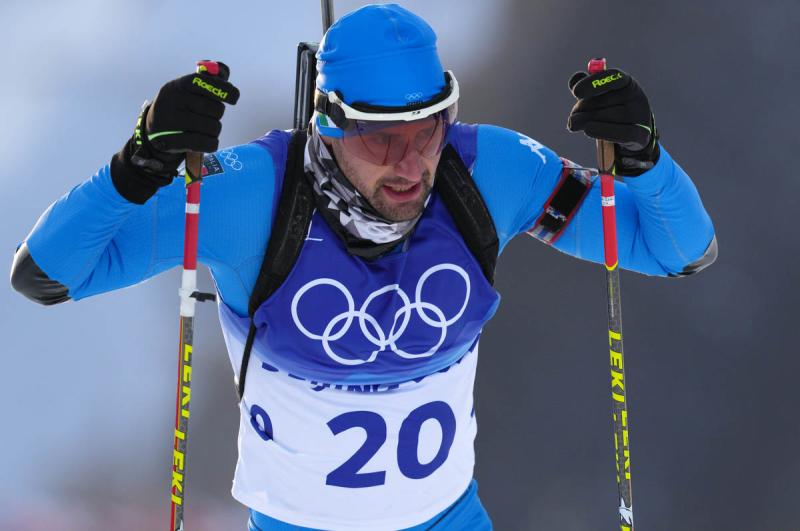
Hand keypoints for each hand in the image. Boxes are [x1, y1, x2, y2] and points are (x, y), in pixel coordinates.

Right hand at [111, 61, 239, 203]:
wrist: (154, 131)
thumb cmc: (181, 108)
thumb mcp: (188, 91)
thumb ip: (208, 81)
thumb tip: (223, 71)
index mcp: (177, 86)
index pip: (202, 82)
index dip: (222, 89)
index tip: (234, 98)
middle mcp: (171, 101)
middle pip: (215, 109)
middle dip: (217, 114)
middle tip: (207, 116)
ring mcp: (169, 122)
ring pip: (214, 127)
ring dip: (214, 130)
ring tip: (203, 129)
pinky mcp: (172, 142)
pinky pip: (207, 143)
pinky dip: (211, 143)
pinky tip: (204, 141)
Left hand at [566, 68, 658, 175]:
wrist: (632, 134)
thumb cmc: (610, 110)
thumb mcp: (599, 95)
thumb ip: (587, 86)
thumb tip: (575, 79)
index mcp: (626, 82)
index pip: (613, 76)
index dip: (593, 83)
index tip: (576, 92)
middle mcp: (636, 96)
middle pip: (606, 100)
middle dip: (583, 108)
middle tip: (572, 117)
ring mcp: (640, 116)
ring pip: (610, 117)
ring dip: (588, 121)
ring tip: (575, 125)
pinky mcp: (641, 135)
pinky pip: (622, 133)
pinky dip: (602, 131)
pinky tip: (588, 130)